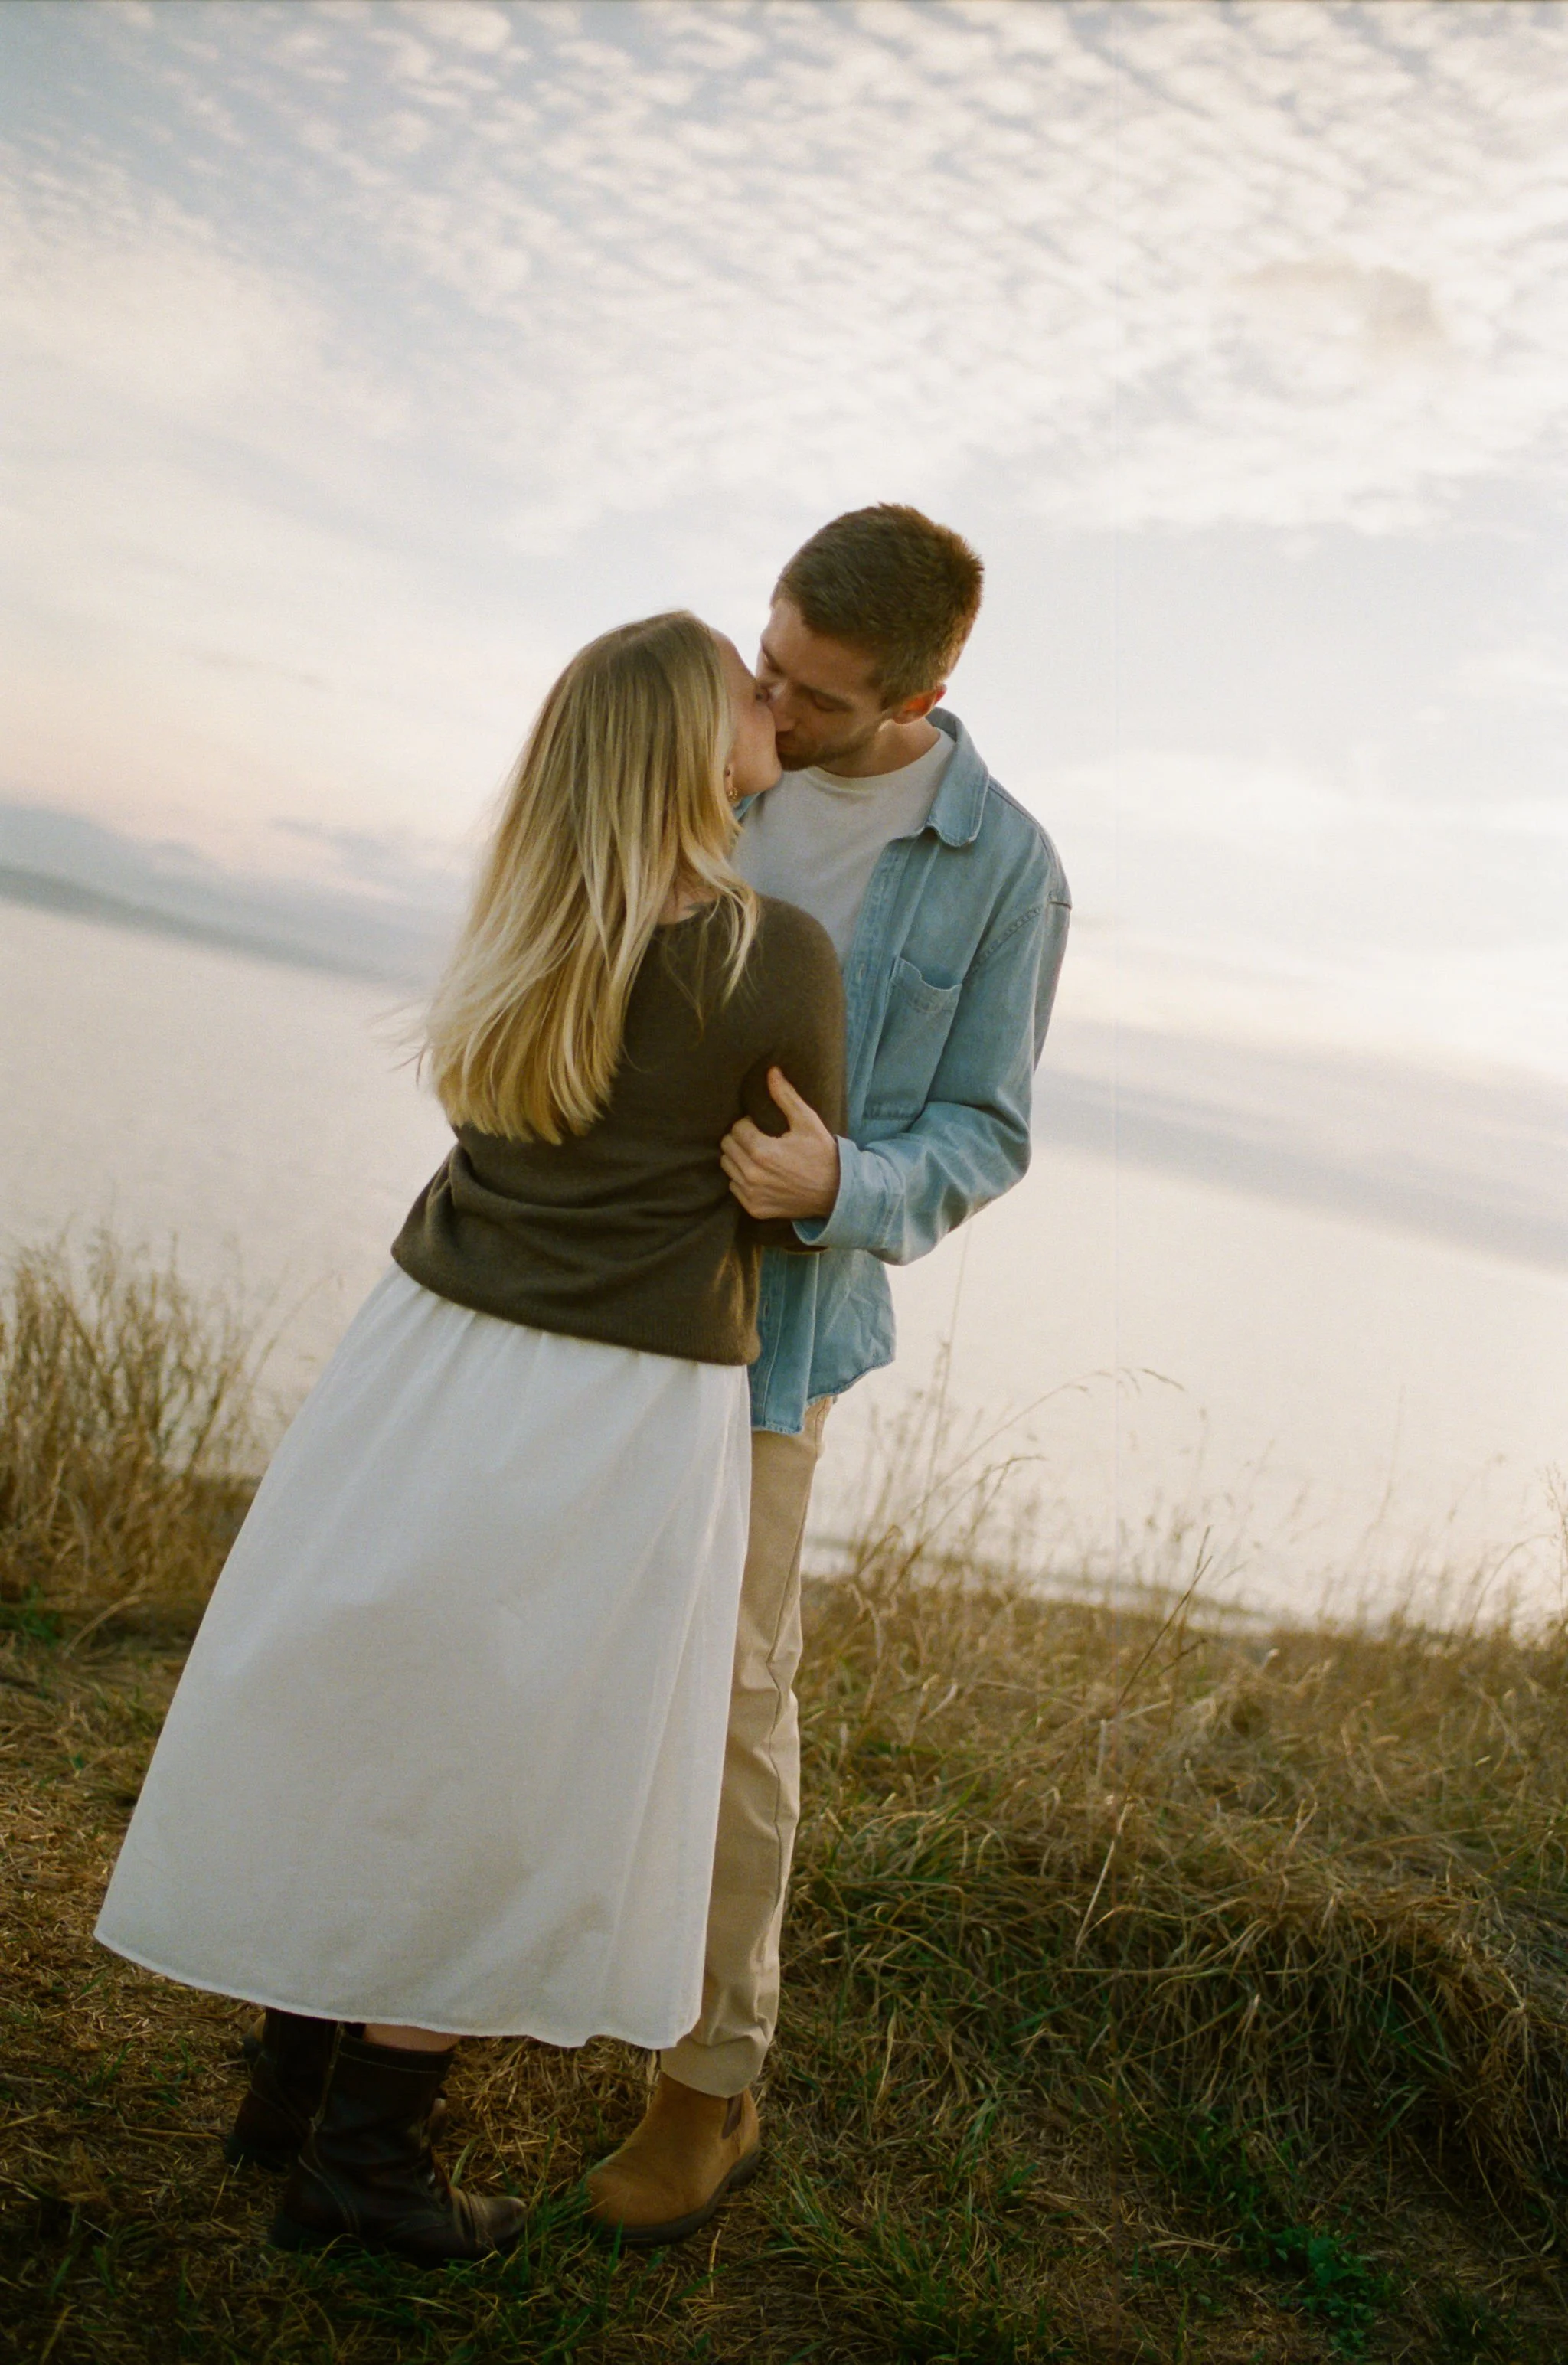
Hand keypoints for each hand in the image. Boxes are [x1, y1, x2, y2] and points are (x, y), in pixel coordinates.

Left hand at [721, 1069, 840, 1222]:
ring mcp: (752, 1194)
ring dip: (738, 1157)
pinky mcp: (754, 1208)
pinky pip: (734, 1187)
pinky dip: (742, 1179)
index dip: (748, 1124)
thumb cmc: (822, 1154)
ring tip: (759, 1155)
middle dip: (740, 1138)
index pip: (736, 1128)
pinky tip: (762, 1174)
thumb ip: (785, 1096)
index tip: (762, 1126)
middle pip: (727, 1146)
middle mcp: (752, 1175)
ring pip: (727, 1166)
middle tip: (759, 1138)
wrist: (835, 1193)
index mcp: (762, 1151)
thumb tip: (771, 1072)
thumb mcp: (807, 1121)